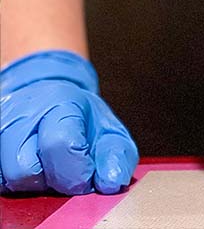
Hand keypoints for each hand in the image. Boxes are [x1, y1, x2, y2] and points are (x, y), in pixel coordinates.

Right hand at [0, 51, 137, 194]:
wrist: (45, 96)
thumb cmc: (79, 115)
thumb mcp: (109, 129)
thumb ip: (117, 155)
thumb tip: (111, 182)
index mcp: (58, 103)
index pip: (59, 145)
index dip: (77, 172)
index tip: (86, 175)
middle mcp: (20, 115)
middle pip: (26, 169)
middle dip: (52, 179)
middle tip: (66, 167)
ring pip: (9, 178)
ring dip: (34, 180)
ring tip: (49, 164)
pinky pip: (0, 180)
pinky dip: (18, 181)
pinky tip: (33, 166)